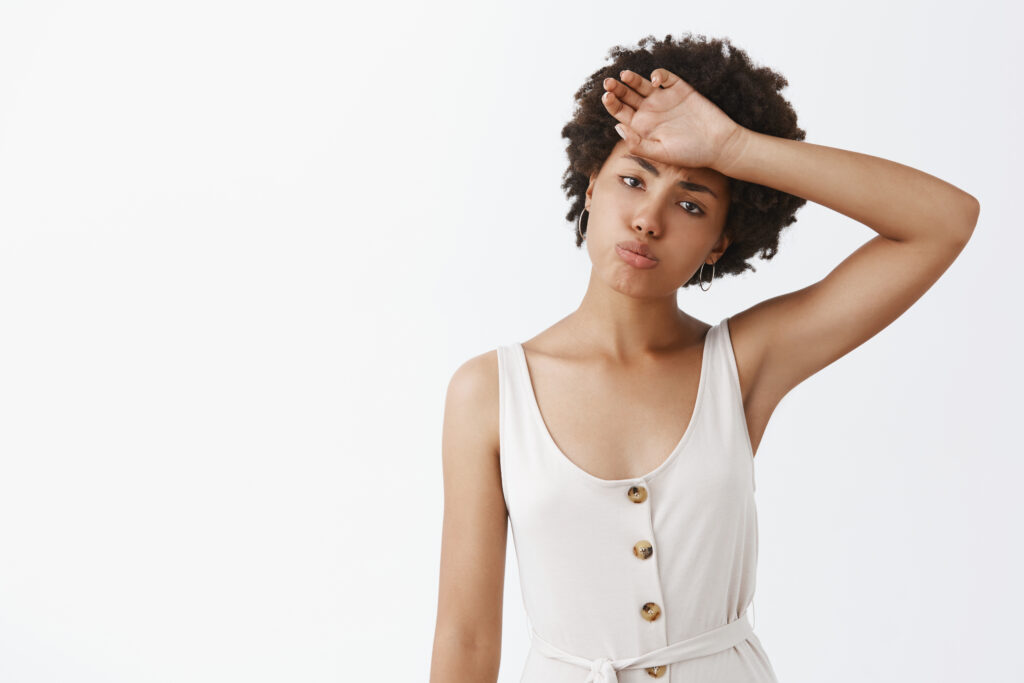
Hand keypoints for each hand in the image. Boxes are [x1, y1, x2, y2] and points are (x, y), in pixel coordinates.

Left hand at [601, 68, 748, 172]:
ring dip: (632, 79)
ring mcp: (664, 99)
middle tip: (608, 82)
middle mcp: (650, 111)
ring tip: (624, 76)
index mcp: (642, 127)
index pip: (621, 112)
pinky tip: (656, 81)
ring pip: (642, 85)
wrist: (719, 144)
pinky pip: (665, 77)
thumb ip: (638, 144)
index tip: (607, 97)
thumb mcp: (660, 153)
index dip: (612, 104)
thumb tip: (617, 128)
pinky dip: (659, 75)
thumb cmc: (690, 153)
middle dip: (617, 88)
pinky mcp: (679, 89)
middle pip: (628, 96)